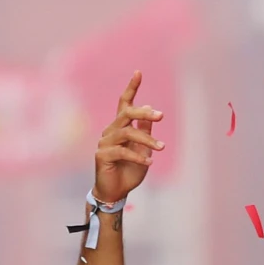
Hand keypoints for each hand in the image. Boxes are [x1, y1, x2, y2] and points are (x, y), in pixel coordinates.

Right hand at [93, 71, 164, 203]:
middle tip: (161, 116)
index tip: (138, 72)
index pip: (124, 104)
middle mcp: (110, 131)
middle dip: (144, 112)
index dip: (131, 88)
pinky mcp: (102, 155)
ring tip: (162, 148)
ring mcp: (104, 142)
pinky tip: (150, 161)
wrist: (116, 191)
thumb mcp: (142, 148)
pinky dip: (138, 156)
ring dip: (147, 139)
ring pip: (127, 133)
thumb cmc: (129, 169)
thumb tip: (150, 110)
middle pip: (126, 113)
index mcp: (120, 127)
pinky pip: (123, 151)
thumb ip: (144, 130)